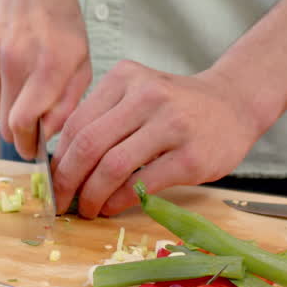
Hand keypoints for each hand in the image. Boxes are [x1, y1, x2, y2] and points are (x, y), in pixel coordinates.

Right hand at [0, 0, 91, 158]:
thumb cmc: (61, 25)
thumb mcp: (81, 62)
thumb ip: (68, 103)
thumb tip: (46, 135)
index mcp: (48, 65)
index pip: (23, 123)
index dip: (27, 145)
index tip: (32, 152)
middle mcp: (14, 59)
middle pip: (6, 122)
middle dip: (20, 132)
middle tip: (30, 126)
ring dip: (7, 108)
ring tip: (22, 85)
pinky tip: (5, 73)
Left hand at [51, 60, 267, 217]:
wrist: (234, 104)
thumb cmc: (178, 106)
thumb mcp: (137, 94)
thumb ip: (103, 118)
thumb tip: (62, 164)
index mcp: (125, 78)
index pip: (77, 123)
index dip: (59, 158)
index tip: (52, 181)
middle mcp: (146, 95)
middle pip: (89, 144)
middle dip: (67, 180)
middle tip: (61, 201)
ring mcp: (171, 124)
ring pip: (112, 166)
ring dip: (92, 195)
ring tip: (88, 208)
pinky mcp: (190, 156)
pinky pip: (142, 183)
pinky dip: (119, 200)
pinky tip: (112, 207)